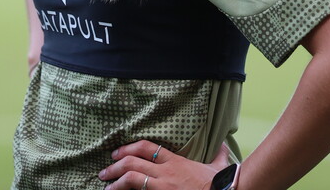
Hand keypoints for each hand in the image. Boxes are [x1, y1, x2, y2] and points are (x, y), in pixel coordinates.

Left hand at [98, 140, 229, 189]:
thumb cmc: (220, 184)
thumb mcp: (218, 166)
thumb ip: (218, 155)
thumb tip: (225, 144)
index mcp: (176, 161)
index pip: (147, 147)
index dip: (129, 148)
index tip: (117, 152)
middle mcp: (166, 171)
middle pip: (133, 162)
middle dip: (115, 165)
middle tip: (105, 171)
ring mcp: (163, 186)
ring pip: (132, 178)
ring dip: (115, 181)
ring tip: (106, 186)